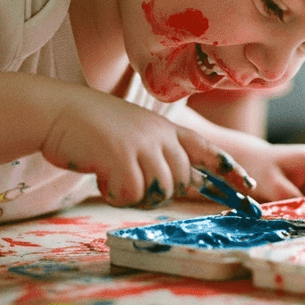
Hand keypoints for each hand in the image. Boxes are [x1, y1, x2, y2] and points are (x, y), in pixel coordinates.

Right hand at [41, 90, 254, 208]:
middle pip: (180, 181)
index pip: (205, 148)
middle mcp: (159, 134)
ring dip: (135, 192)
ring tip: (112, 173)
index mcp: (164, 127)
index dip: (228, 168)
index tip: (249, 185)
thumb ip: (159, 151)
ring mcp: (142, 144)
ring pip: (159, 191)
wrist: (56, 110)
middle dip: (158, 190)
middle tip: (127, 178)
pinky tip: (101, 175)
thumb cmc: (91, 126)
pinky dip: (114, 194)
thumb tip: (184, 181)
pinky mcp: (122, 156)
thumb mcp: (134, 132)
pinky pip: (131, 195)